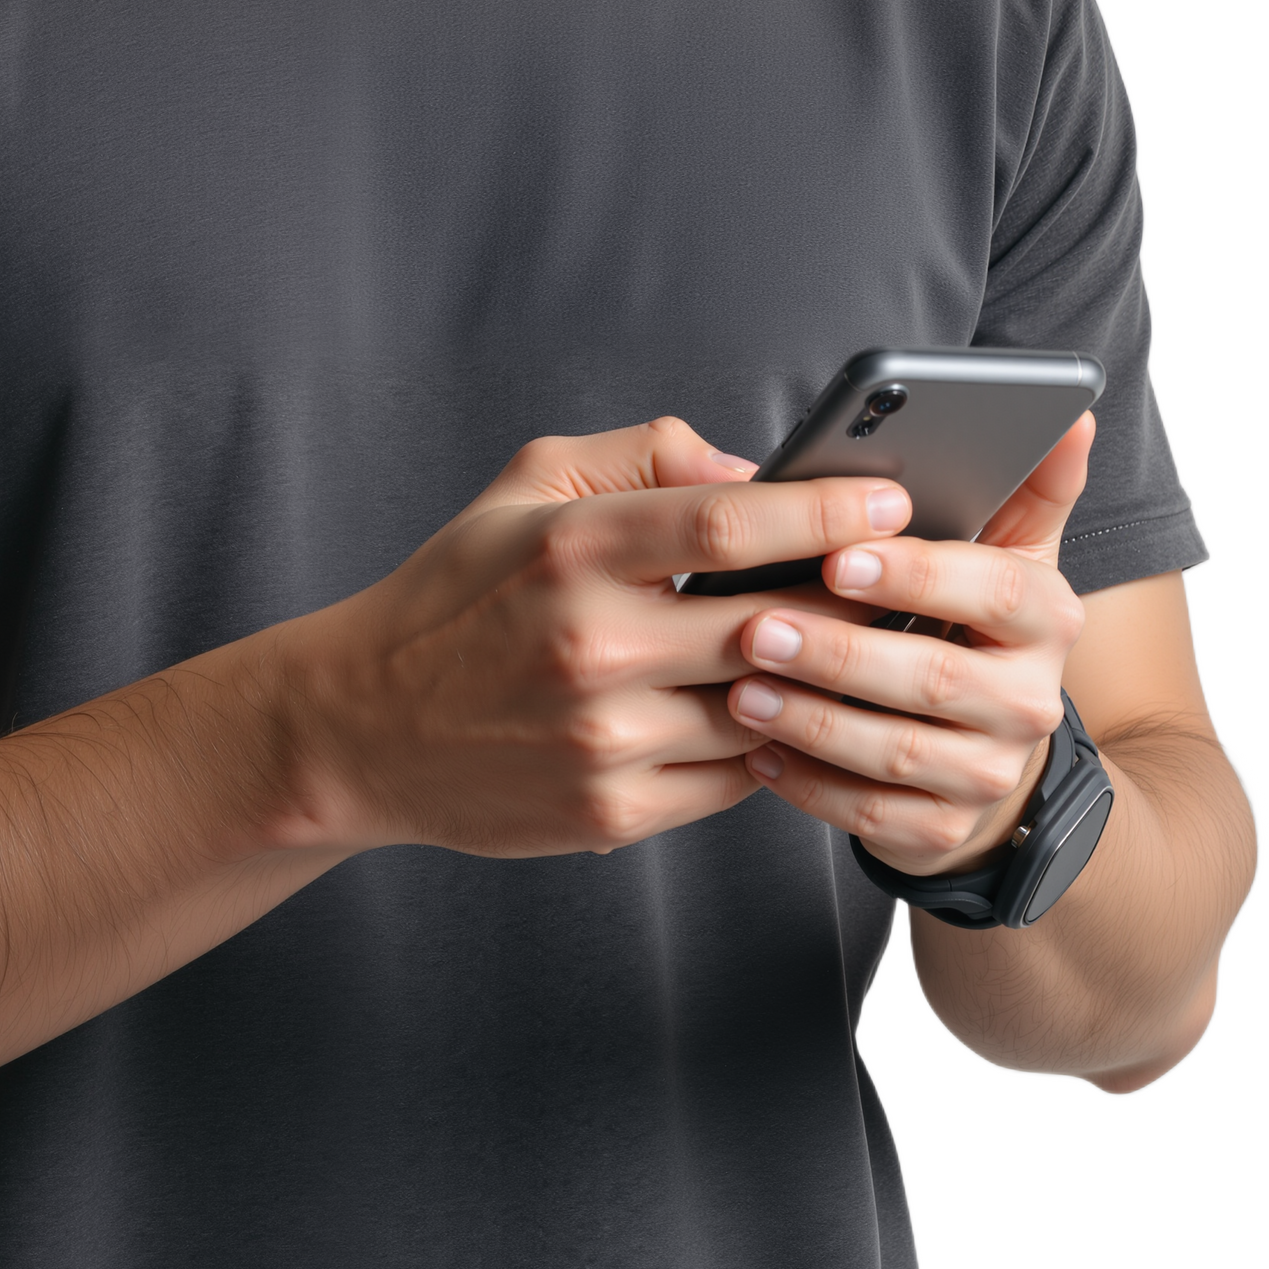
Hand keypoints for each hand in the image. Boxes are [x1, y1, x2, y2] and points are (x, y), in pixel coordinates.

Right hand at [269, 417, 917, 861]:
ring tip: (859, 653)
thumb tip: (751, 472)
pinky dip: (766, 744)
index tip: (890, 499)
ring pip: (765, 711)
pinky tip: (777, 713)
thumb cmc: (453, 595)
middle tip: (905, 582)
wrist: (362, 726)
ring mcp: (605, 738)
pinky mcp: (613, 812)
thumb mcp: (525, 487)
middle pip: (771, 623)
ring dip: (819, 684)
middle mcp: (592, 644)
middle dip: (852, 602)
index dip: (824, 509)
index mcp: (572, 549)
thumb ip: (642, 456)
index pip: (727, 522)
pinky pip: (733, 778)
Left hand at [726, 414, 1093, 876]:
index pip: (992, 588)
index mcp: (1046, 615)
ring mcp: (989, 773)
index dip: (916, 574)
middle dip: (839, 651)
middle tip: (755, 623)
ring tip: (740, 686)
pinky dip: (811, 786)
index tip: (838, 553)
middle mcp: (1030, 700)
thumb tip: (1071, 414)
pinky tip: (756, 750)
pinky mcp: (943, 828)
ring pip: (896, 751)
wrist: (990, 747)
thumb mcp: (1008, 547)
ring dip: (812, 719)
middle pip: (933, 676)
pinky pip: (872, 814)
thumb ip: (1031, 480)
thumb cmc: (970, 619)